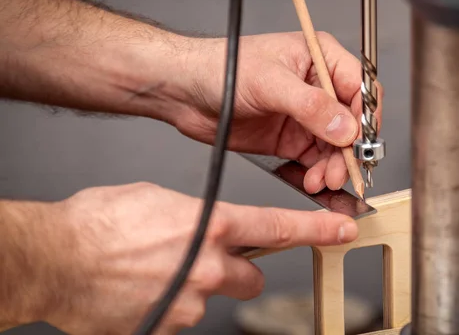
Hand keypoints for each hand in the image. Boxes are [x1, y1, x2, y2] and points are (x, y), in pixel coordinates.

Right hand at [46, 182, 357, 333]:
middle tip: (209, 260)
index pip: (278, 227)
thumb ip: (194, 212)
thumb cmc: (100, 222)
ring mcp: (191, 301)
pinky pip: (184, 315)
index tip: (341, 229)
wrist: (56, 260)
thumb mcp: (157, 198)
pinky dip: (173, 304)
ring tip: (161, 272)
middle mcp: (209, 266)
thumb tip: (203, 221)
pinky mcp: (170, 326)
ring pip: (216, 297)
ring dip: (199, 287)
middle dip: (238, 269)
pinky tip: (146, 290)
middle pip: (252, 275)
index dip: (316, 229)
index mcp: (211, 225)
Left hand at [175, 32, 382, 193]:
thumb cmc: (223, 67)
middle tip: (340, 171)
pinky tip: (312, 181)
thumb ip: (310, 106)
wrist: (186, 91)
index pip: (360, 88)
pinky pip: (315, 159)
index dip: (364, 117)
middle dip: (348, 150)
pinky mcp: (291, 138)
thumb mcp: (270, 82)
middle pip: (351, 123)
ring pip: (336, 146)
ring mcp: (305, 115)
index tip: (359, 142)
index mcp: (320, 58)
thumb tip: (345, 128)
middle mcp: (318, 87)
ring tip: (322, 181)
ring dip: (333, 166)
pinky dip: (317, 173)